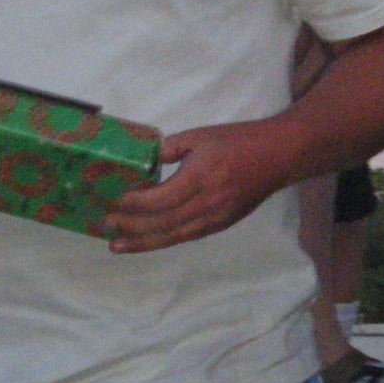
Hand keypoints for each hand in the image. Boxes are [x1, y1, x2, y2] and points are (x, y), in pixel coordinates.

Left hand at [105, 122, 295, 253]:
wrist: (277, 157)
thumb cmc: (238, 141)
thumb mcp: (200, 136)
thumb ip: (170, 148)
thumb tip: (146, 160)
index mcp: (199, 178)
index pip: (160, 199)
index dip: (135, 203)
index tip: (116, 200)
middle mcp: (206, 204)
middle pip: (162, 223)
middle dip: (131, 227)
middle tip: (106, 226)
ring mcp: (214, 218)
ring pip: (173, 236)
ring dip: (143, 243)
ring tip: (118, 246)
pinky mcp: (220, 224)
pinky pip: (187, 236)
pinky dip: (164, 240)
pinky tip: (148, 241)